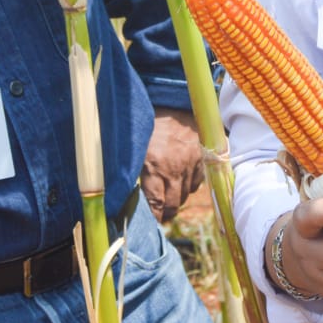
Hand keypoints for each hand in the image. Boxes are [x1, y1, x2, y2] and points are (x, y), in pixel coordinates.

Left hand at [141, 107, 203, 222]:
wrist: (172, 99)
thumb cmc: (146, 122)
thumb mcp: (133, 144)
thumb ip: (130, 168)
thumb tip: (120, 191)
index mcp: (154, 164)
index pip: (154, 202)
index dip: (152, 217)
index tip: (149, 224)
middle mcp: (174, 168)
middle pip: (172, 204)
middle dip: (164, 214)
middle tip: (159, 218)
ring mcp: (191, 163)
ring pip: (185, 195)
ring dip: (176, 201)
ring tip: (168, 204)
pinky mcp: (202, 158)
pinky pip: (197, 183)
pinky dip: (189, 187)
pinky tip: (180, 185)